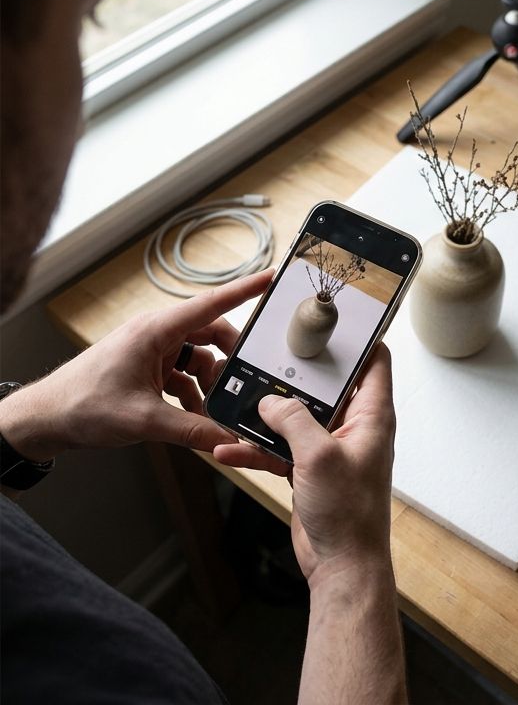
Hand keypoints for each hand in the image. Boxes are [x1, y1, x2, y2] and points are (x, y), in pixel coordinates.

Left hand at [0, 270, 272, 461]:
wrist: (45, 420)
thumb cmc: (81, 405)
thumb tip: (230, 441)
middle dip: (231, 361)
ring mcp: (152, 352)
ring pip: (200, 359)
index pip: (210, 305)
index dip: (244, 290)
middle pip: (212, 336)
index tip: (270, 278)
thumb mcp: (144, 421)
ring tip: (214, 412)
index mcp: (155, 332)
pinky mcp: (148, 369)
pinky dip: (195, 396)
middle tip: (247, 383)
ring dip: (211, 385)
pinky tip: (195, 419)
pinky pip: (185, 376)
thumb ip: (193, 430)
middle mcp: (156, 335)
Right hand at [214, 343, 396, 586]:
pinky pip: (280, 450)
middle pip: (326, 387)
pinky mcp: (311, 471)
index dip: (358, 340)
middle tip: (264, 356)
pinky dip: (256, 449)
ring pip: (296, 419)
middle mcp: (354, 429)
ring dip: (266, 416)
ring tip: (235, 403)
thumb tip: (270, 401)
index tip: (331, 320)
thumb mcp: (319, 457)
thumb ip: (294, 420)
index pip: (374, 363)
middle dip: (294, 376)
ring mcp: (331, 450)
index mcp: (372, 417)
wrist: (342, 565)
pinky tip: (227, 450)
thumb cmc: (348, 513)